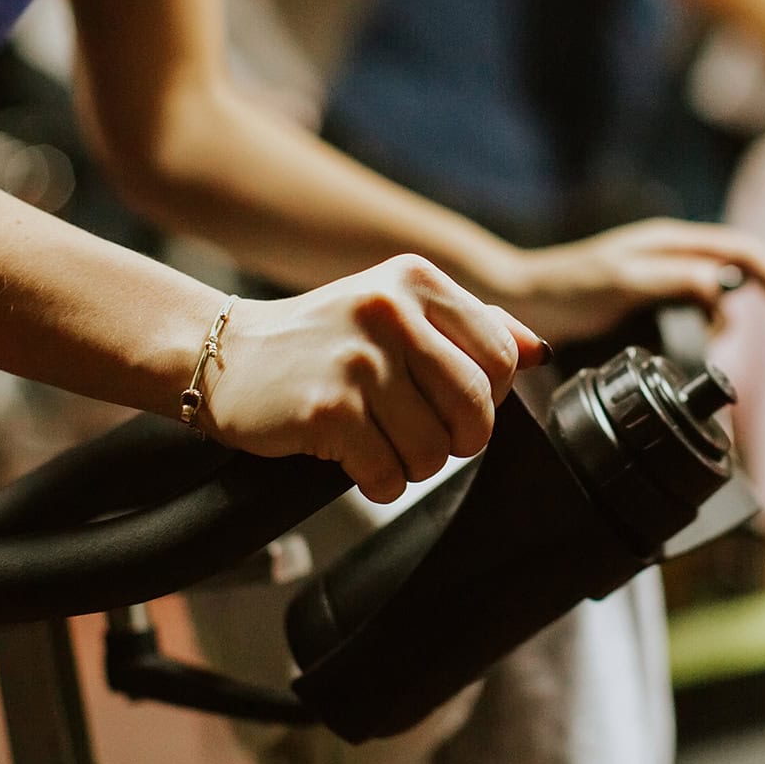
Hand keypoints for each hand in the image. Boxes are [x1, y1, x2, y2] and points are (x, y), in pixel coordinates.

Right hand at [201, 255, 546, 502]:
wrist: (226, 356)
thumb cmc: (323, 340)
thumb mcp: (396, 311)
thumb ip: (470, 325)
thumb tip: (538, 352)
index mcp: (416, 281)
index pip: (502, 356)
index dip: (488, 396)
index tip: (452, 403)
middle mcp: (390, 312)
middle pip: (476, 408)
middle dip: (457, 440)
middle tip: (423, 435)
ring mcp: (358, 361)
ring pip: (435, 450)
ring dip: (413, 465)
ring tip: (379, 441)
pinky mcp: (327, 410)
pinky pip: (389, 475)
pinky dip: (379, 482)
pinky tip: (352, 458)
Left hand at [491, 218, 764, 342]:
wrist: (523, 299)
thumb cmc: (568, 287)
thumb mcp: (624, 282)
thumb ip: (674, 279)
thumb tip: (725, 287)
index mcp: (673, 242)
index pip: (743, 253)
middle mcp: (674, 254)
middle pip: (737, 275)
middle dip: (743, 309)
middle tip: (715, 342)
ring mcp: (663, 277)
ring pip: (715, 300)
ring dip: (715, 326)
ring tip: (688, 346)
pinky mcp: (650, 300)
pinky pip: (691, 314)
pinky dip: (696, 333)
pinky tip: (677, 349)